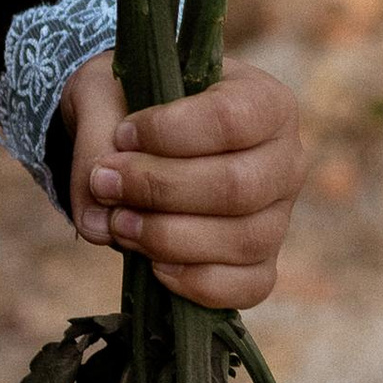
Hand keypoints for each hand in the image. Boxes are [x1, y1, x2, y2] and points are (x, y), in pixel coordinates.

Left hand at [62, 57, 304, 311]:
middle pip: (238, 186)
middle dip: (160, 190)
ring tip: (118, 223)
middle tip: (106, 184)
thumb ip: (96, 142)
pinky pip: (248, 286)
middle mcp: (286, 160)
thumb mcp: (105, 97)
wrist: (137, 136)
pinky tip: (154, 265)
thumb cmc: (133, 106)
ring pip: (244, 240)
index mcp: (265, 102)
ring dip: (169, 238)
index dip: (168, 133)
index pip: (231, 119)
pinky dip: (197, 282)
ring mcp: (279, 215)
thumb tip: (98, 223)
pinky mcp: (262, 261)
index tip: (122, 135)